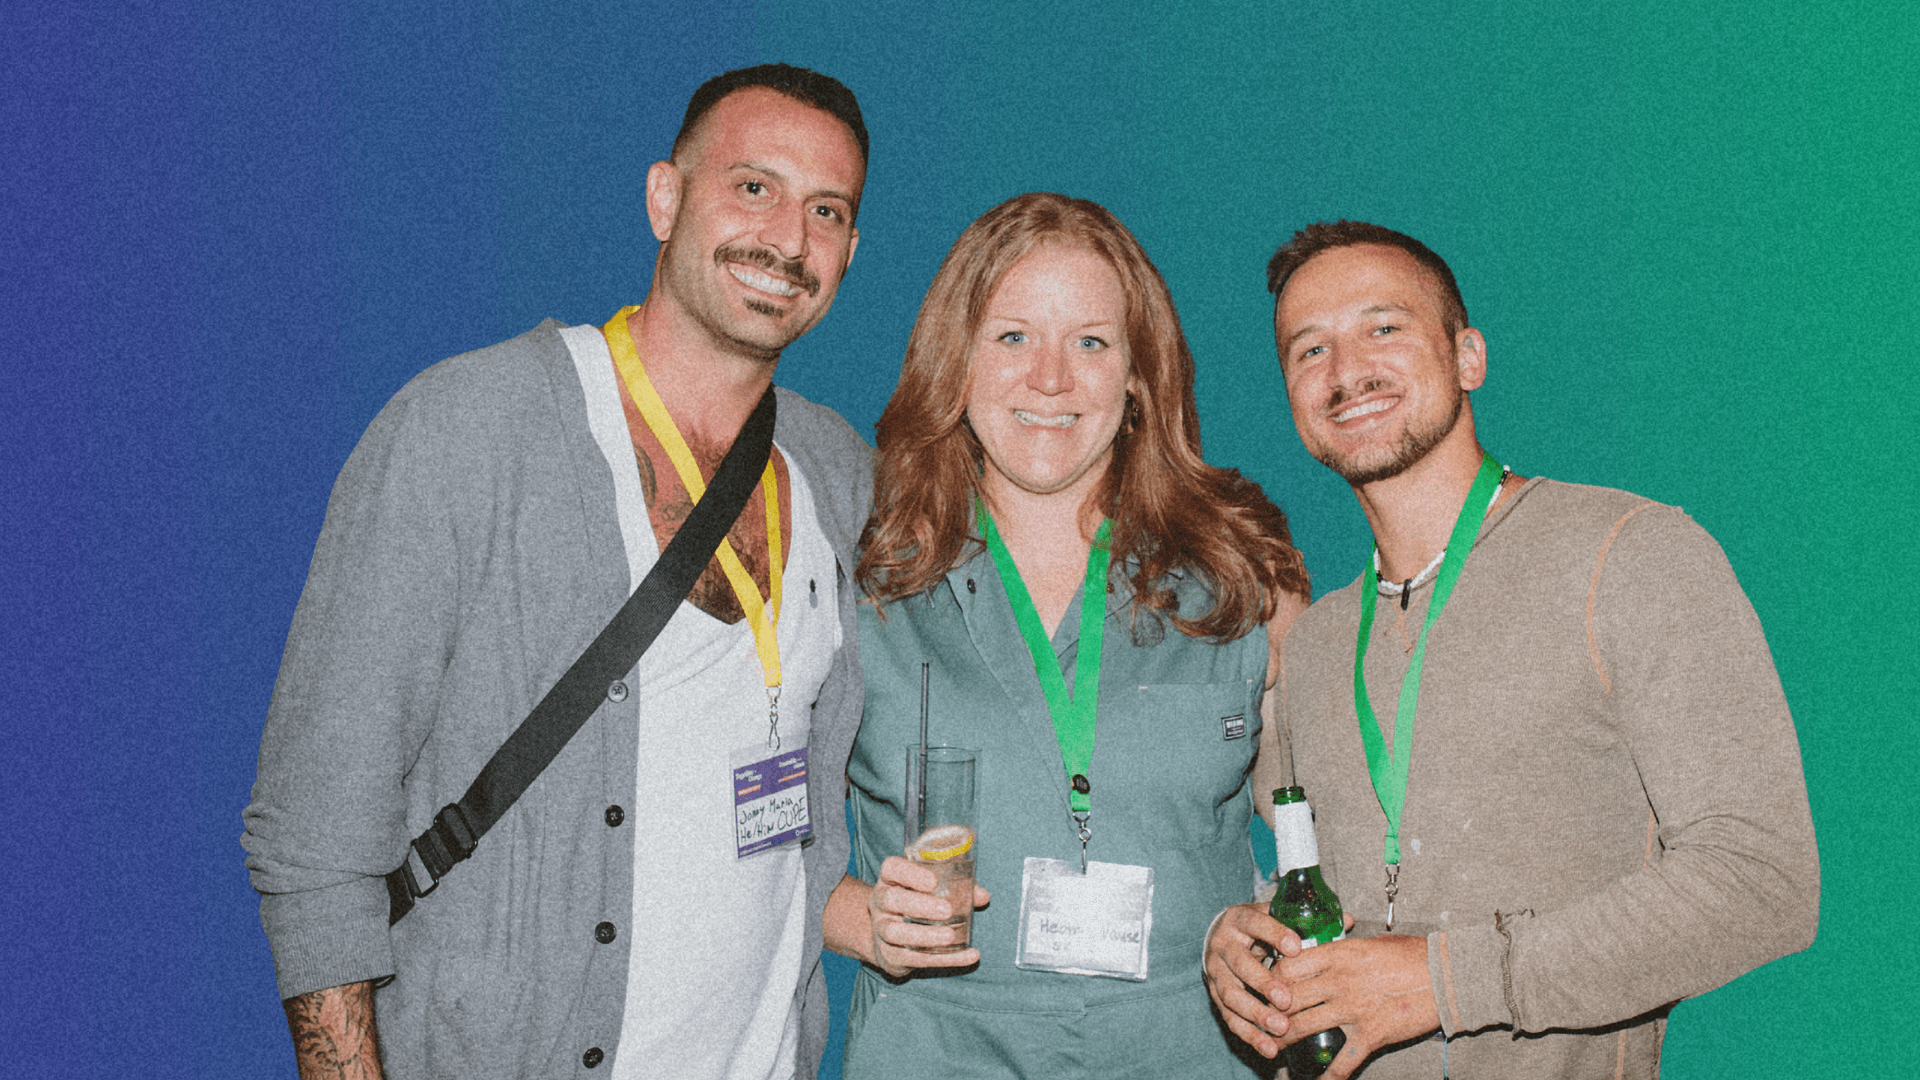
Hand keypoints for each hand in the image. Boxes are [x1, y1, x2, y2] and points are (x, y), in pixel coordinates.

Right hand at [864, 856, 990, 978]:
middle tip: (947, 910)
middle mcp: (881, 903)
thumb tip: (981, 895)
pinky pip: (914, 959)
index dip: (911, 874)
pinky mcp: (891, 956)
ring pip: (894, 933)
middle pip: (889, 899)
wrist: (891, 939)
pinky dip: (944, 959)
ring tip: (950, 937)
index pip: (892, 868)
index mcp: (890, 880)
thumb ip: (958, 887)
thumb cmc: (919, 903)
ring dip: (925, 936)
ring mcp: (882, 930)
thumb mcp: (933, 890)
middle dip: (919, 905)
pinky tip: (968, 956)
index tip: (934, 882)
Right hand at [1202, 903, 1297, 1057]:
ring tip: (1282, 1028)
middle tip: (1287, 1000)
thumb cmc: (1257, 928)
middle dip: (1263, 982)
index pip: (1255, 923)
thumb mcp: (1275, 916)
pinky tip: (1269, 1048)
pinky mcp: (1215, 996)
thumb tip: (1348, 920)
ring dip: (1256, 1014)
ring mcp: (1216, 972)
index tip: (1296, 947)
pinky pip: (1230, 1017)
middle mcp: (1223, 945)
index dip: (1274, 935)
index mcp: (1239, 919)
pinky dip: (1249, 1034)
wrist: (1220, 938)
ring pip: (1232, 995)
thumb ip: (1307, 921)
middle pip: (1240, 963)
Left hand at [1272, 933, 1439, 1078]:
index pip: (1287, 966)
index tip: (1266, 987)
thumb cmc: (1412, 954)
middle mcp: (1338, 982)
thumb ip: (1342, 949)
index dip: (1270, 979)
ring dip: (1284, 1040)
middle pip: (1287, 998)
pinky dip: (1328, 1076)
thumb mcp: (1370, 942)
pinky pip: (1342, 1061)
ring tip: (1273, 1047)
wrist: (1446, 975)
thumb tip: (1323, 951)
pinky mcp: (1371, 1034)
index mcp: (1337, 955)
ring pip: (1303, 1027)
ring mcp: (1353, 1009)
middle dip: (1268, 1012)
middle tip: (1260, 1020)